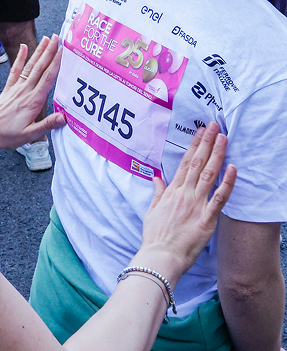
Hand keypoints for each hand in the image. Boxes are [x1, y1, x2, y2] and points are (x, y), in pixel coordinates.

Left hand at [0, 35, 65, 149]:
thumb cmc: (7, 136)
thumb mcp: (29, 135)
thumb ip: (47, 125)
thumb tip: (64, 117)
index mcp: (33, 101)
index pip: (48, 78)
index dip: (56, 63)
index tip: (63, 50)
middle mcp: (25, 91)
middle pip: (40, 67)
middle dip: (50, 51)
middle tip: (58, 37)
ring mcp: (16, 88)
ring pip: (30, 66)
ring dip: (39, 51)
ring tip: (47, 39)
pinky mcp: (8, 89)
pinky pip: (15, 70)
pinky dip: (20, 58)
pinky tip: (24, 47)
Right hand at [136, 123, 236, 284]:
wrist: (159, 257)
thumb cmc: (155, 237)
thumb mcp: (151, 210)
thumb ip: (157, 192)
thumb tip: (156, 177)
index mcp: (172, 191)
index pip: (185, 162)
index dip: (194, 145)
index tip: (200, 131)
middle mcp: (184, 194)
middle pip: (198, 163)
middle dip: (207, 142)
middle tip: (214, 126)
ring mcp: (196, 205)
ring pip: (209, 174)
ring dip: (217, 154)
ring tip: (223, 138)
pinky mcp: (206, 220)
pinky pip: (219, 199)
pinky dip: (226, 183)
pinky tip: (232, 168)